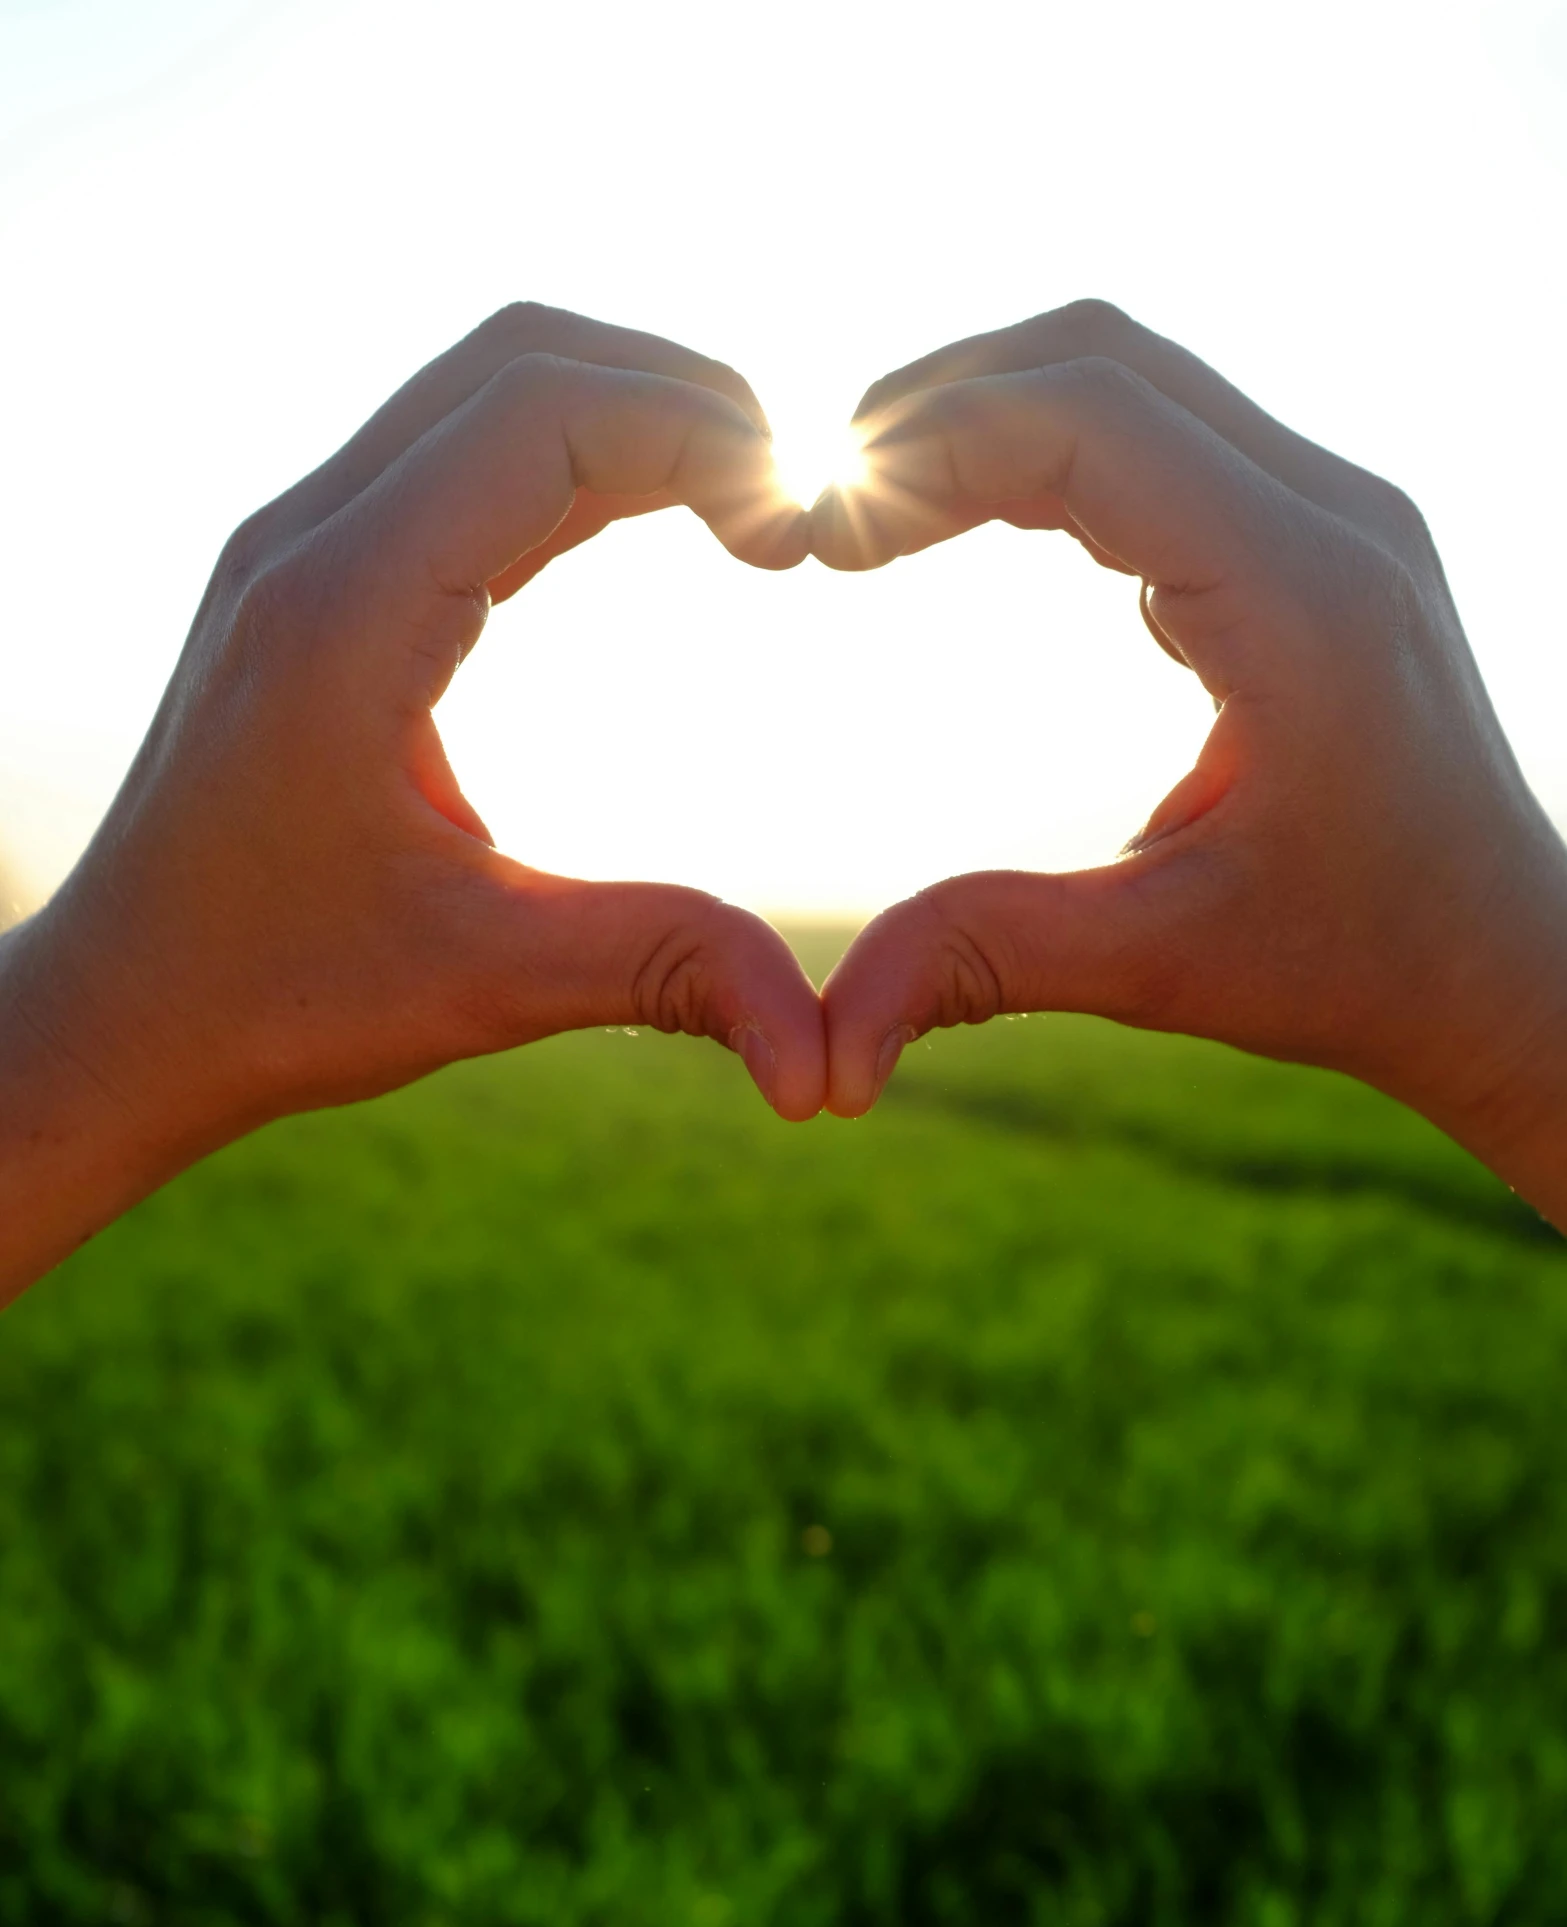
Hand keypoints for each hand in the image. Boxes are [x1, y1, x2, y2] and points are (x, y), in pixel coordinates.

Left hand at [0, 306, 822, 1304]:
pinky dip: (566, 458)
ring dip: (624, 414)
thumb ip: (662, 973)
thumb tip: (820, 1062)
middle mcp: (307, 544)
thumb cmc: (275, 999)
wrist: (122, 1012)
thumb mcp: (484, 986)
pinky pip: (451, 452)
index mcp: (346, 616)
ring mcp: (298, 548)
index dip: (703, 436)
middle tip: (795, 504)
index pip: (546, 416)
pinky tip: (646, 521)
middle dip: (682, 398)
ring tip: (744, 506)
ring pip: (481, 388)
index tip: (802, 533)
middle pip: (519, 361)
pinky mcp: (308, 577)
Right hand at [811, 302, 1566, 1226]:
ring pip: (1131, 374)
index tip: (818, 543)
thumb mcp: (1165, 967)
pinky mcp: (1316, 531)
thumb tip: (828, 1056)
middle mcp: (1334, 518)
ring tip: (874, 514)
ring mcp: (1334, 511)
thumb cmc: (1362, 967)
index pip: (1085, 423)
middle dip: (934, 410)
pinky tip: (971, 528)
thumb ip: (989, 962)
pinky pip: (1164, 429)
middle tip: (818, 512)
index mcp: (1302, 603)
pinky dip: (1047, 451)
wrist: (1506, 958)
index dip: (924, 451)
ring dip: (988, 417)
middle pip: (1098, 357)